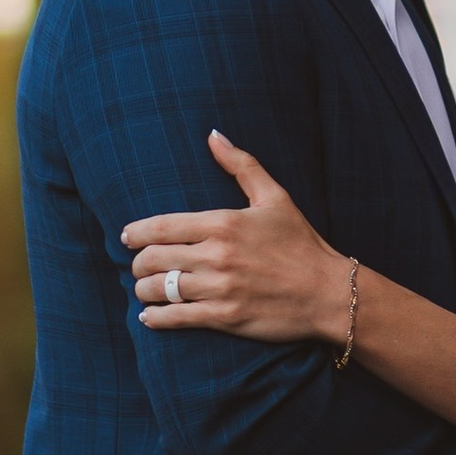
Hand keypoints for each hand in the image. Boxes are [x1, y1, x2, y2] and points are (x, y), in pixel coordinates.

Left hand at [125, 133, 349, 343]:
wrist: (328, 292)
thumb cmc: (302, 244)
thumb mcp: (275, 198)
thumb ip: (241, 165)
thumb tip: (214, 136)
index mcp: (224, 223)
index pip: (160, 227)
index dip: (135, 233)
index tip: (126, 237)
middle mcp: (217, 255)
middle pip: (152, 259)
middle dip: (138, 263)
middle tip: (139, 266)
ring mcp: (220, 288)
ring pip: (159, 289)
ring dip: (144, 290)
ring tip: (145, 290)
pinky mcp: (225, 317)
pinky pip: (175, 317)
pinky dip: (156, 318)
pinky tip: (151, 316)